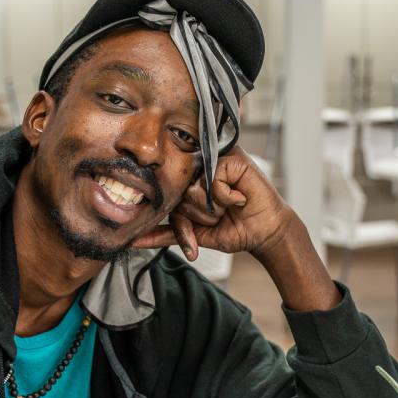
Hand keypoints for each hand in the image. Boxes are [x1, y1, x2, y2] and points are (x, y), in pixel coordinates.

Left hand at [130, 148, 294, 261]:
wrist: (264, 233)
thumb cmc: (234, 228)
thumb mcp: (195, 233)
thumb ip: (166, 233)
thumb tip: (133, 241)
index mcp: (189, 179)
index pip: (169, 195)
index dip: (184, 217)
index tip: (205, 224)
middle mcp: (200, 165)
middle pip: (179, 193)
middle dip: (200, 214)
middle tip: (220, 215)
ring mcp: (215, 158)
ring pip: (193, 188)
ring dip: (213, 208)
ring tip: (230, 206)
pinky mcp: (231, 157)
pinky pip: (211, 182)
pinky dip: (225, 197)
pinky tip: (239, 198)